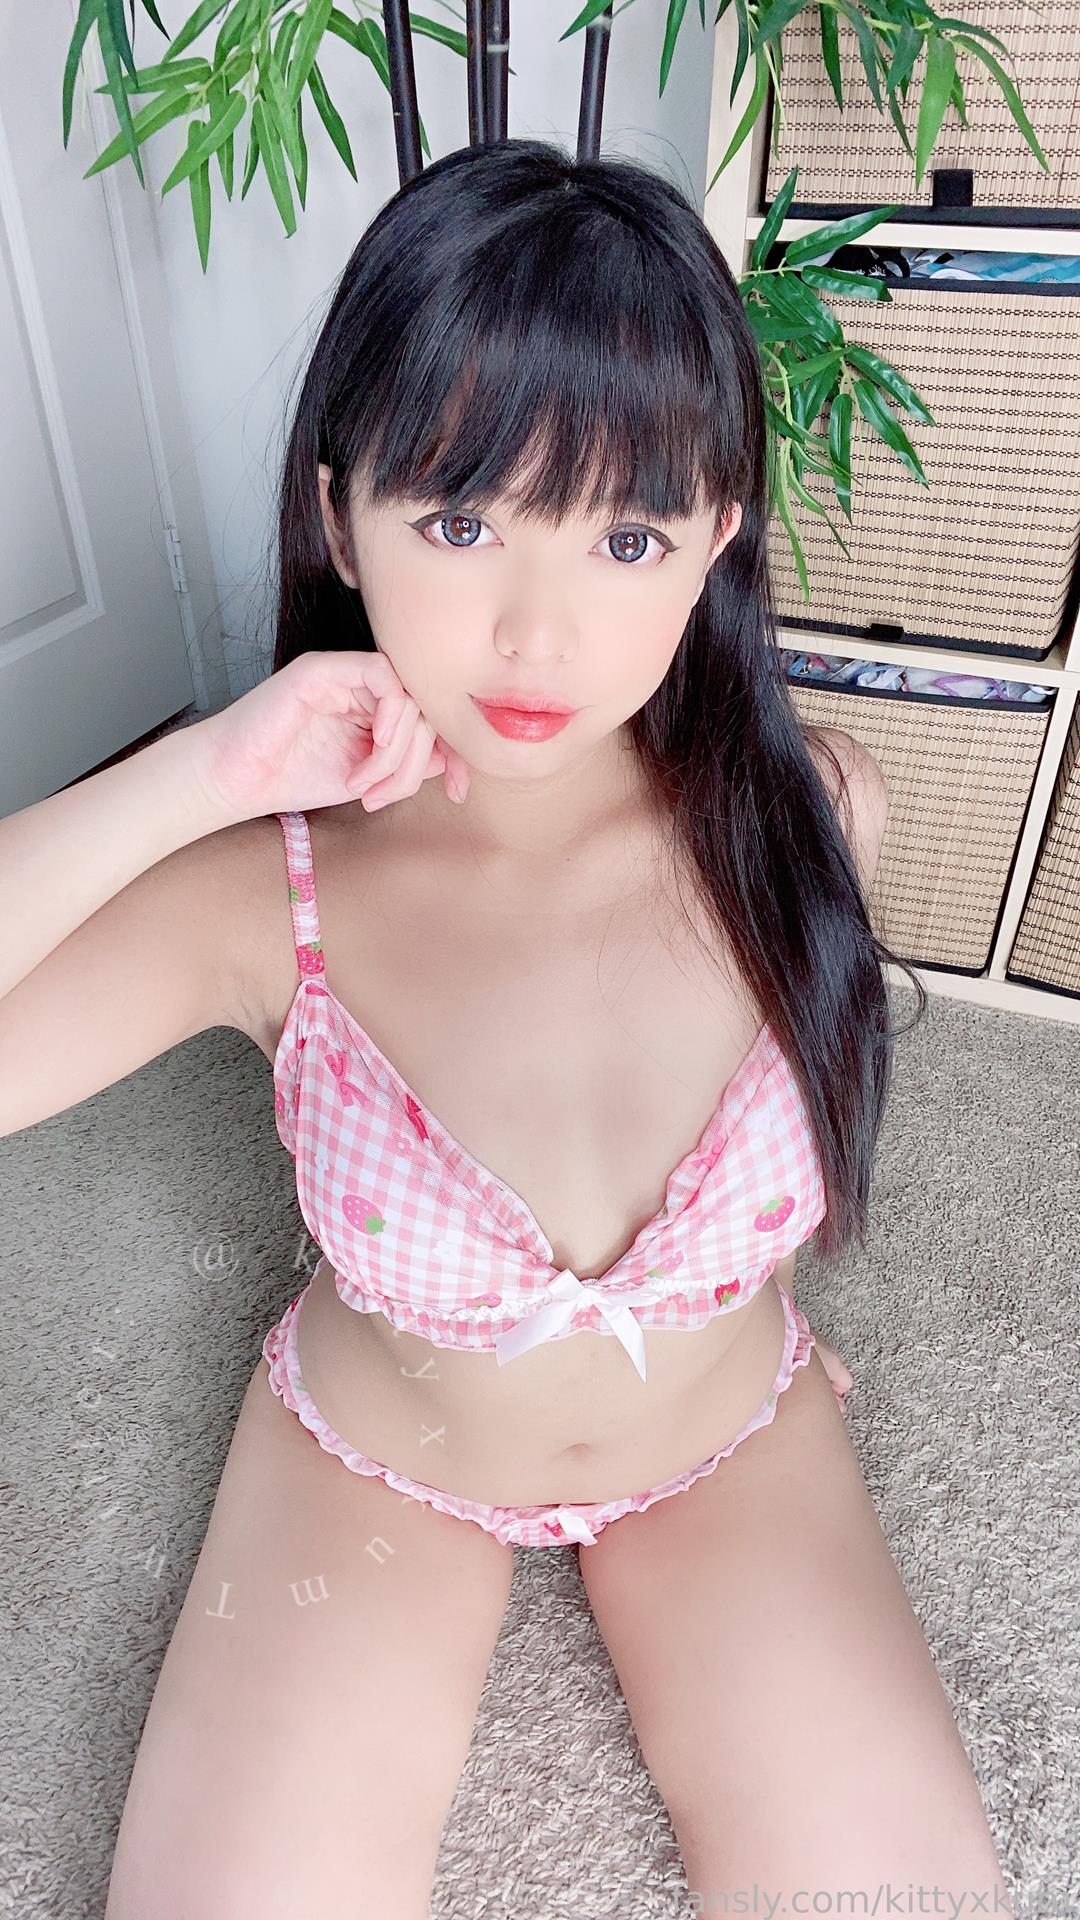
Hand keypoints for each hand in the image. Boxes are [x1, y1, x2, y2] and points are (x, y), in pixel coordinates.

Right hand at [189, 649, 471, 824]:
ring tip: (365, 785)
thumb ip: (408, 763)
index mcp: (374, 707)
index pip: (432, 717)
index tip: (458, 793)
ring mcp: (343, 673)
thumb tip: (452, 759)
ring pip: (409, 697)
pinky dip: (389, 720)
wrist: (234, 780)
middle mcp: (362, 685)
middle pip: (426, 711)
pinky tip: (369, 753)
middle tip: (381, 796)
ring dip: (398, 753)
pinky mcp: (323, 669)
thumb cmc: (290, 777)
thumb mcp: (368, 778)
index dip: (455, 752)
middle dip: (415, 765)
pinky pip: (382, 677)